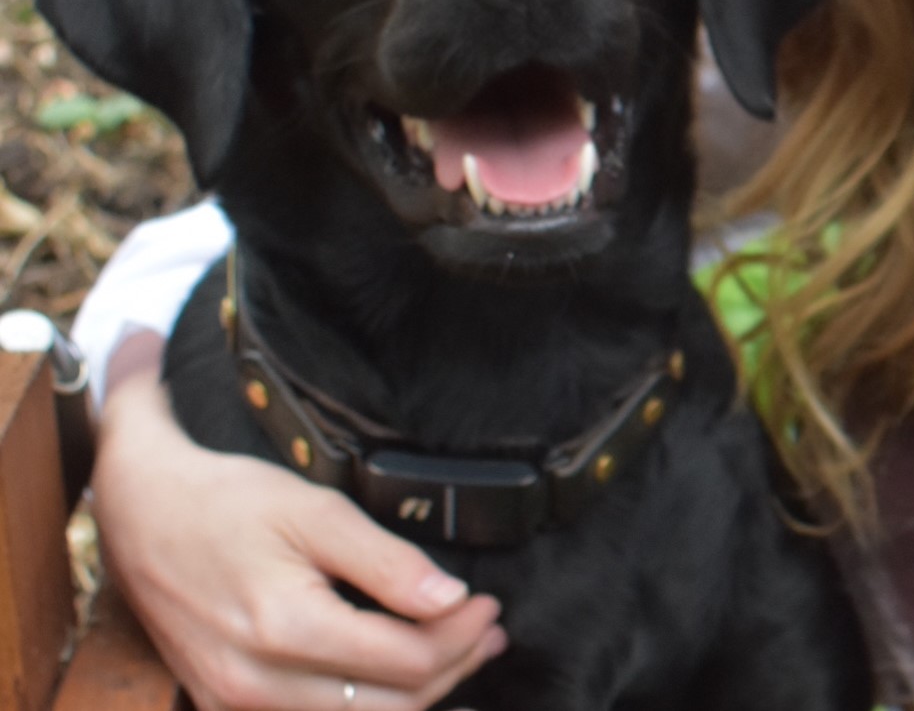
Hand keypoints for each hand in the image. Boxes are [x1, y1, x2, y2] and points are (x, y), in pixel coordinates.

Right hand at [91, 333, 507, 710]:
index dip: (461, 635)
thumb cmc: (231, 502)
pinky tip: (395, 672)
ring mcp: (234, 702)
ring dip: (415, 691)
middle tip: (487, 629)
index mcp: (285, 627)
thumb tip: (452, 599)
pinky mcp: (223, 704)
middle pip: (388, 703)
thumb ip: (388, 562)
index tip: (489, 603)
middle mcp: (255, 681)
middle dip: (451, 668)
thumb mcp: (318, 511)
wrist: (144, 516)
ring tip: (458, 650)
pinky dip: (365, 702)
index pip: (406, 659)